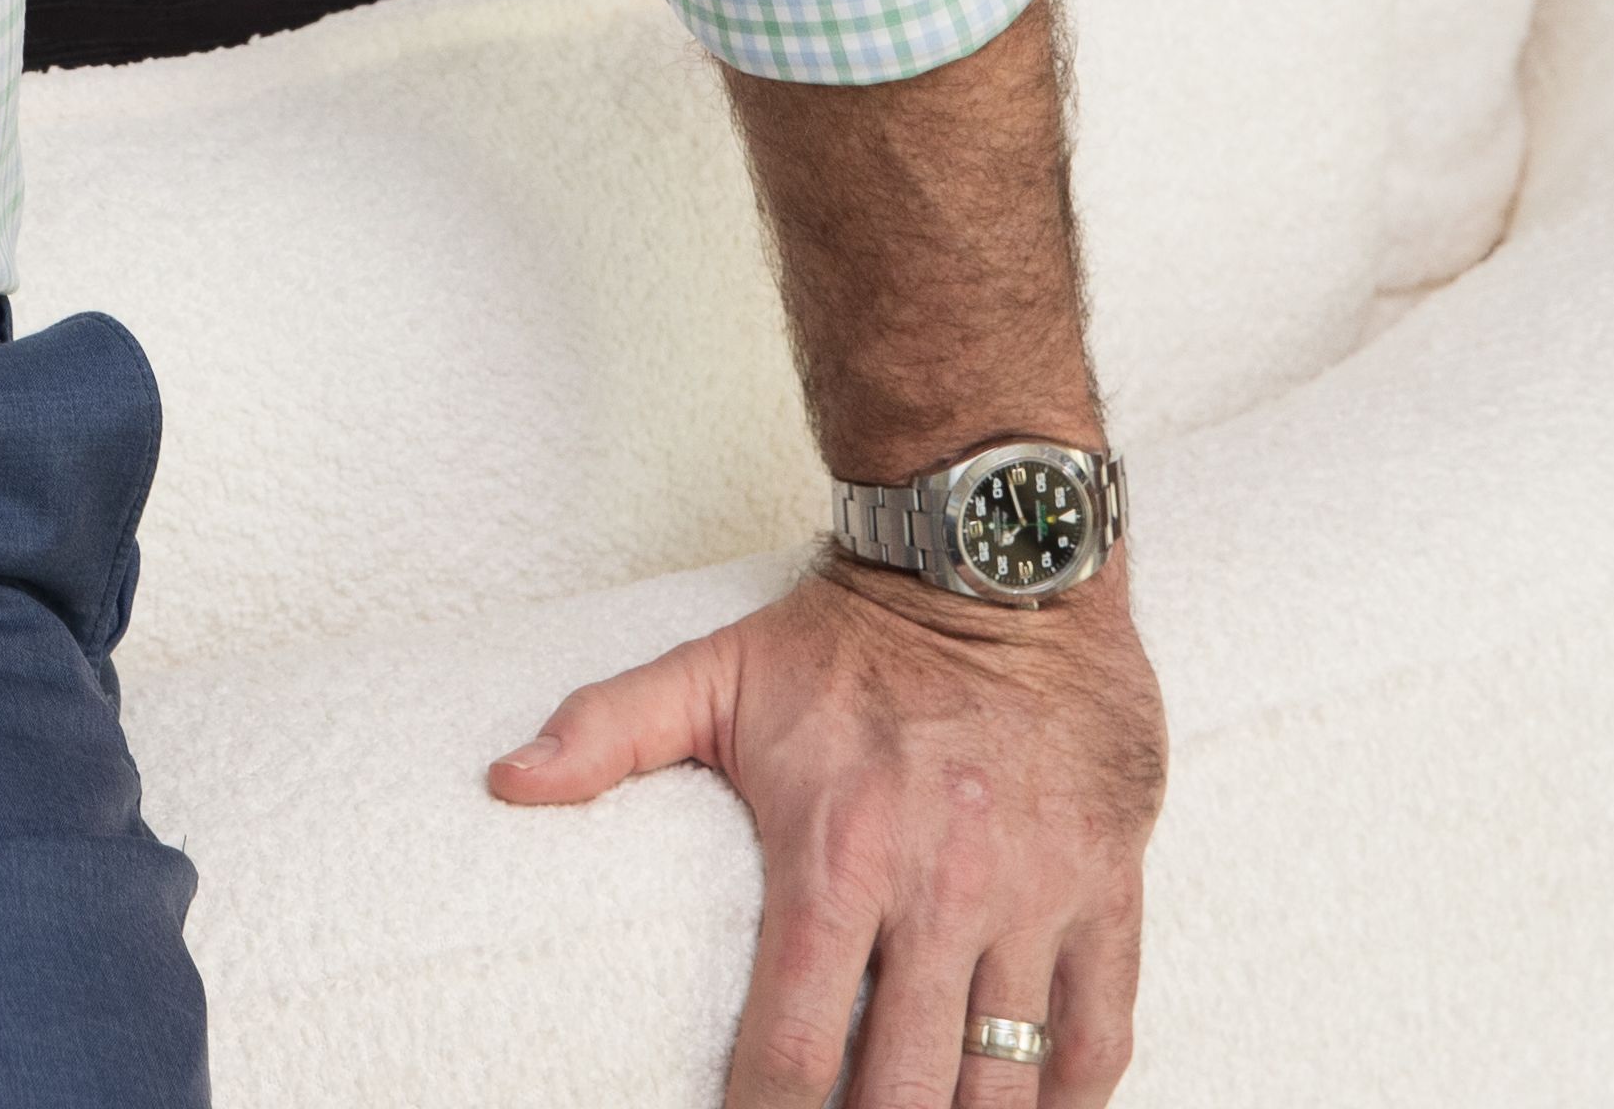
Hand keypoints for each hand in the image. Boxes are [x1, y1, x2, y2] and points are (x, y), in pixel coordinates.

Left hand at [488, 558, 1162, 1107]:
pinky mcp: (1107, 885)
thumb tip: (505, 782)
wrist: (1000, 558)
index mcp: (835, 854)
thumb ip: (607, 731)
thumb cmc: (848, 633)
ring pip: (1004, 1085)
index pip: (786, 1052)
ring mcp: (1035, 894)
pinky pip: (1100, 1036)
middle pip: (899, 1095)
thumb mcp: (716, 671)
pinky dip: (1068, 1102)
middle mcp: (941, 889)